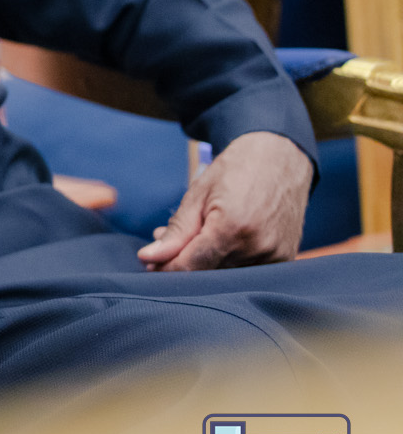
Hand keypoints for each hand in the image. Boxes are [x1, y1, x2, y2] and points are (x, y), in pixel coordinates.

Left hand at [137, 131, 311, 270]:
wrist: (280, 158)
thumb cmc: (236, 171)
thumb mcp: (198, 195)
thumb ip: (176, 232)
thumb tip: (148, 257)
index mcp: (232, 228)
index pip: (190, 266)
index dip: (166, 267)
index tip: (150, 262)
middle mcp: (257, 247)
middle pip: (208, 273)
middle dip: (183, 261)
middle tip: (168, 243)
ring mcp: (276, 255)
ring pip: (227, 274)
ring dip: (206, 262)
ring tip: (195, 234)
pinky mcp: (285, 257)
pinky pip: (248, 270)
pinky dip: (228, 260)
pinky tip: (218, 240)